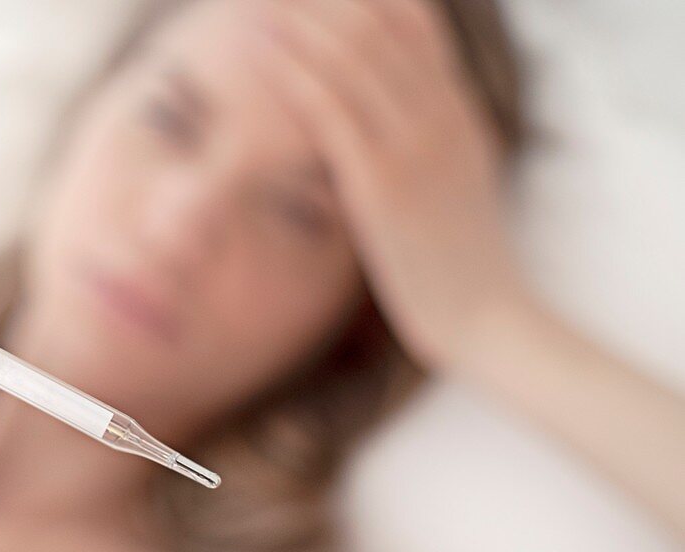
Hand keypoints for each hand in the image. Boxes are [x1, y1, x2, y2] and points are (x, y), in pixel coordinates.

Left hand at [250, 0, 530, 369]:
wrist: (490, 318)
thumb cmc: (463, 262)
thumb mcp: (458, 185)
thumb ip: (431, 144)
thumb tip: (389, 123)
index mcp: (461, 113)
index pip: (418, 26)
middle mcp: (442, 116)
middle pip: (380, 29)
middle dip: (328, 5)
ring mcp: (415, 146)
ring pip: (352, 60)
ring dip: (302, 26)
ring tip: (262, 6)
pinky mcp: (383, 184)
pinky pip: (331, 112)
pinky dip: (295, 75)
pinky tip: (264, 54)